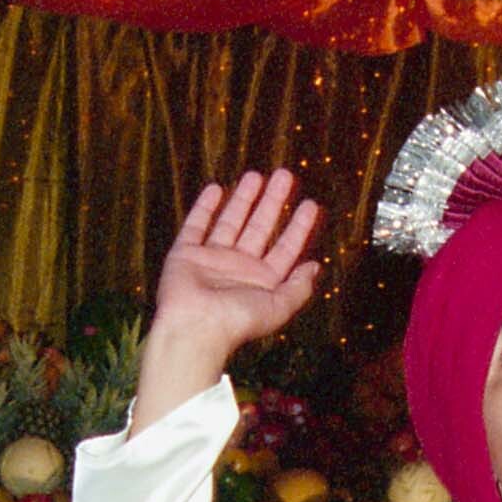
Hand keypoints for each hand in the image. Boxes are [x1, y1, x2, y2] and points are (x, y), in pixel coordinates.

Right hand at [131, 169, 323, 432]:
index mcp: (262, 281)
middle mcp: (238, 268)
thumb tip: (315, 265)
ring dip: (244, 199)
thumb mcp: (278, 306)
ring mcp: (212, 260)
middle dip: (273, 202)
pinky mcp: (185, 254)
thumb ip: (299, 287)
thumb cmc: (237, 321)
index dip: (299, 226)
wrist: (195, 327)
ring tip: (256, 174)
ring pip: (231, 222)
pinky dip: (205, 207)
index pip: (286, 248)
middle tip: (285, 175)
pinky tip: (216, 188)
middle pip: (260, 228)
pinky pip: (196, 225)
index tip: (311, 204)